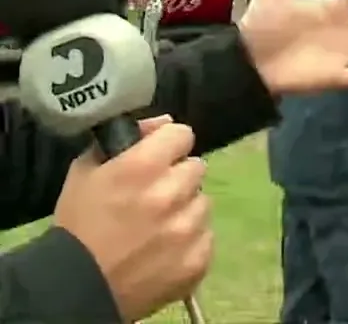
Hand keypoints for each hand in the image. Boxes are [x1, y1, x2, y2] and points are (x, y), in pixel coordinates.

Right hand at [54, 116, 209, 321]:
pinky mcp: (199, 258)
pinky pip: (207, 236)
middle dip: (177, 178)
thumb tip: (164, 123)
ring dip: (186, 209)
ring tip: (158, 227)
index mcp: (143, 166)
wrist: (77, 287)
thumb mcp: (86, 172)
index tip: (159, 158)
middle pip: (195, 168)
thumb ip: (127, 140)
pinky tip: (165, 250)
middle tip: (154, 196)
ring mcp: (189, 227)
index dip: (169, 144)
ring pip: (203, 203)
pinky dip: (191, 241)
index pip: (182, 134)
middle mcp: (172, 192)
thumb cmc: (78, 225)